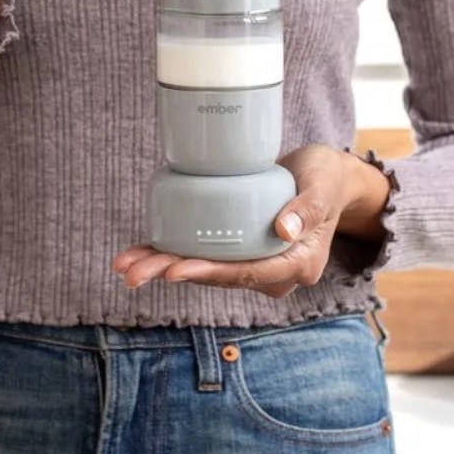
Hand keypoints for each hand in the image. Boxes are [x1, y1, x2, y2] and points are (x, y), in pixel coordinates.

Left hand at [112, 145, 391, 298]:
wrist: (328, 179)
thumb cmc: (327, 178)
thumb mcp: (323, 184)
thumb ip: (309, 207)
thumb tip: (283, 228)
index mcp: (297, 264)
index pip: (248, 273)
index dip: (211, 272)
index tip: (176, 270)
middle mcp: (272, 271)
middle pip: (219, 276)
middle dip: (173, 273)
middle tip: (132, 273)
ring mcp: (254, 262)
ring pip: (205, 268)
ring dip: (164, 266)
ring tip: (125, 265)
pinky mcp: (239, 248)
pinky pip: (204, 255)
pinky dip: (173, 253)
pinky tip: (141, 253)